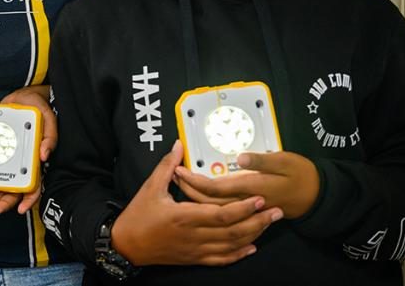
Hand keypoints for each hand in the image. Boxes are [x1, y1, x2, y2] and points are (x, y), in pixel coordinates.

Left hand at [0, 85, 55, 216]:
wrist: (20, 97)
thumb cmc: (37, 108)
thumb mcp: (48, 119)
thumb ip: (50, 136)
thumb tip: (44, 155)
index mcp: (34, 160)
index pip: (34, 185)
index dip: (29, 199)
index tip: (20, 209)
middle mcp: (21, 163)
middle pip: (14, 189)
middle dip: (4, 202)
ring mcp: (7, 158)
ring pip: (0, 182)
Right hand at [112, 141, 281, 266]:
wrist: (127, 245)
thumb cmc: (138, 215)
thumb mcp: (151, 187)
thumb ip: (168, 166)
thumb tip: (179, 145)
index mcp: (184, 217)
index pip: (222, 215)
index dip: (243, 208)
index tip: (260, 198)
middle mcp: (193, 236)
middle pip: (233, 232)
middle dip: (258, 221)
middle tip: (277, 211)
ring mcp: (195, 250)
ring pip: (231, 246)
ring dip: (253, 236)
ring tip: (269, 224)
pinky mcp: (194, 258)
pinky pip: (221, 259)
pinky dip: (238, 255)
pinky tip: (251, 247)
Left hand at [174, 151, 319, 218]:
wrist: (316, 196)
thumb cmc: (300, 175)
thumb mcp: (284, 161)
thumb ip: (261, 160)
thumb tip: (241, 157)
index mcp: (252, 188)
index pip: (215, 188)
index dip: (194, 180)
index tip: (179, 169)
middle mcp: (247, 202)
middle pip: (209, 202)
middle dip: (189, 189)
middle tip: (173, 176)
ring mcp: (248, 210)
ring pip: (215, 210)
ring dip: (195, 199)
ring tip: (181, 186)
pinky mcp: (250, 212)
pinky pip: (225, 214)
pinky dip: (209, 208)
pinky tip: (200, 201)